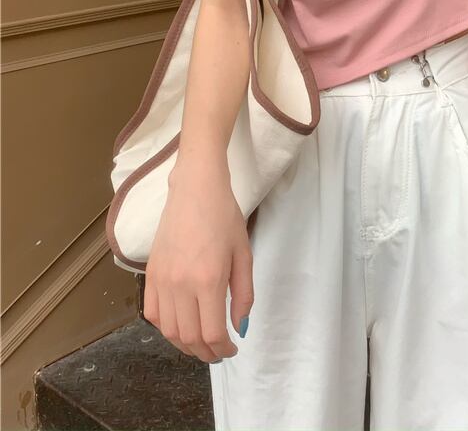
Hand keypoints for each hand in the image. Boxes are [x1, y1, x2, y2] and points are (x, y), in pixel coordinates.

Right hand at [142, 161, 252, 362]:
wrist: (196, 190)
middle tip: (218, 351)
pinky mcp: (150, 273)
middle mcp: (181, 285)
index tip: (232, 349)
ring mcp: (162, 280)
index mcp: (208, 280)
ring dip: (184, 344)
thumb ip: (243, 295)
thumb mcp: (244, 255)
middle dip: (205, 352)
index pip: (211, 333)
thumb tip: (239, 328)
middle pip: (188, 337)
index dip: (223, 349)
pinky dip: (165, 328)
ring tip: (200, 342)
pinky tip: (180, 324)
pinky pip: (152, 313)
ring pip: (168, 330)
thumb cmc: (225, 218)